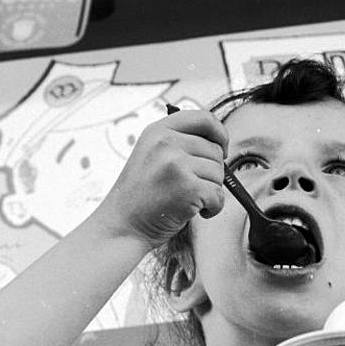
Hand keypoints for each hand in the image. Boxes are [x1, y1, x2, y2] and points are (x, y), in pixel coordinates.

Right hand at [99, 109, 228, 246]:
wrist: (122, 226)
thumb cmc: (140, 197)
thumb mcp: (151, 155)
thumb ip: (178, 143)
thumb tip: (217, 143)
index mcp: (157, 131)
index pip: (203, 119)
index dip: (220, 133)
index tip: (222, 147)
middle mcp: (166, 143)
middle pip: (215, 151)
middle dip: (211, 173)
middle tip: (191, 187)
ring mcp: (176, 164)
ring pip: (219, 174)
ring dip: (211, 191)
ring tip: (188, 199)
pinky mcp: (187, 187)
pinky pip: (218, 195)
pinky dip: (213, 208)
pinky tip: (195, 211)